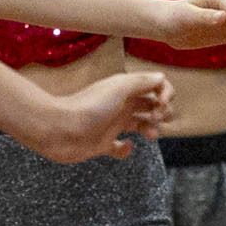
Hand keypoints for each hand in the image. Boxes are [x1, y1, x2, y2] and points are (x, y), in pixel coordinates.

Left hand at [30, 70, 175, 162]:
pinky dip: (126, 149)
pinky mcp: (103, 144)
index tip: (162, 104)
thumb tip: (161, 77)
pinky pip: (120, 147)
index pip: (155, 86)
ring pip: (141, 125)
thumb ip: (142, 81)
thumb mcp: (119, 88)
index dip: (166, 93)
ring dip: (152, 129)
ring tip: (150, 135)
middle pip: (152, 106)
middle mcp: (121, 105)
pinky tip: (124, 146)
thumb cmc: (88, 107)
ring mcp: (112, 125)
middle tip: (156, 118)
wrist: (59, 129)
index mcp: (126, 90)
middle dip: (162, 112)